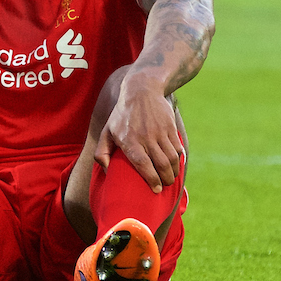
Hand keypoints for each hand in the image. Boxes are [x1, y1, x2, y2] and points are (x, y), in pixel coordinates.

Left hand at [93, 72, 182, 193]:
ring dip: (174, 172)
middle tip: (164, 186)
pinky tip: (176, 165)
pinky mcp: (170, 127)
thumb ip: (101, 153)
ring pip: (172, 158)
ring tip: (170, 178)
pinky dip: (179, 159)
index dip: (151, 179)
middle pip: (161, 164)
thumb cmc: (121, 115)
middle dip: (165, 180)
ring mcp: (160, 132)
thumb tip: (106, 172)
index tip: (155, 190)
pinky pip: (178, 148)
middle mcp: (146, 137)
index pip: (143, 165)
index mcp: (129, 141)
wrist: (141, 90)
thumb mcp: (106, 132)